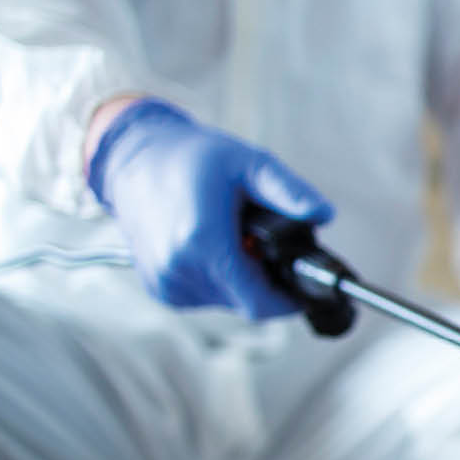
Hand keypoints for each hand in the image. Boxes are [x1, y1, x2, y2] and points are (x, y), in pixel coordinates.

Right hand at [86, 97, 332, 318]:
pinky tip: (215, 246)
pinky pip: (204, 294)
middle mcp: (178, 268)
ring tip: (237, 237)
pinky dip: (219, 278)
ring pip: (226, 300)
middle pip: (246, 301)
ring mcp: (165, 281)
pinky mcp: (158, 286)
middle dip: (267, 280)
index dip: (289, 300)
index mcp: (201, 242)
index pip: (258, 301)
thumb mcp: (250, 164)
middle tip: (267, 245)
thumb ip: (289, 192)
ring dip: (242, 279)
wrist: (135, 159)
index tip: (307, 291)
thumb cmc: (191, 158)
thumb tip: (324, 214)